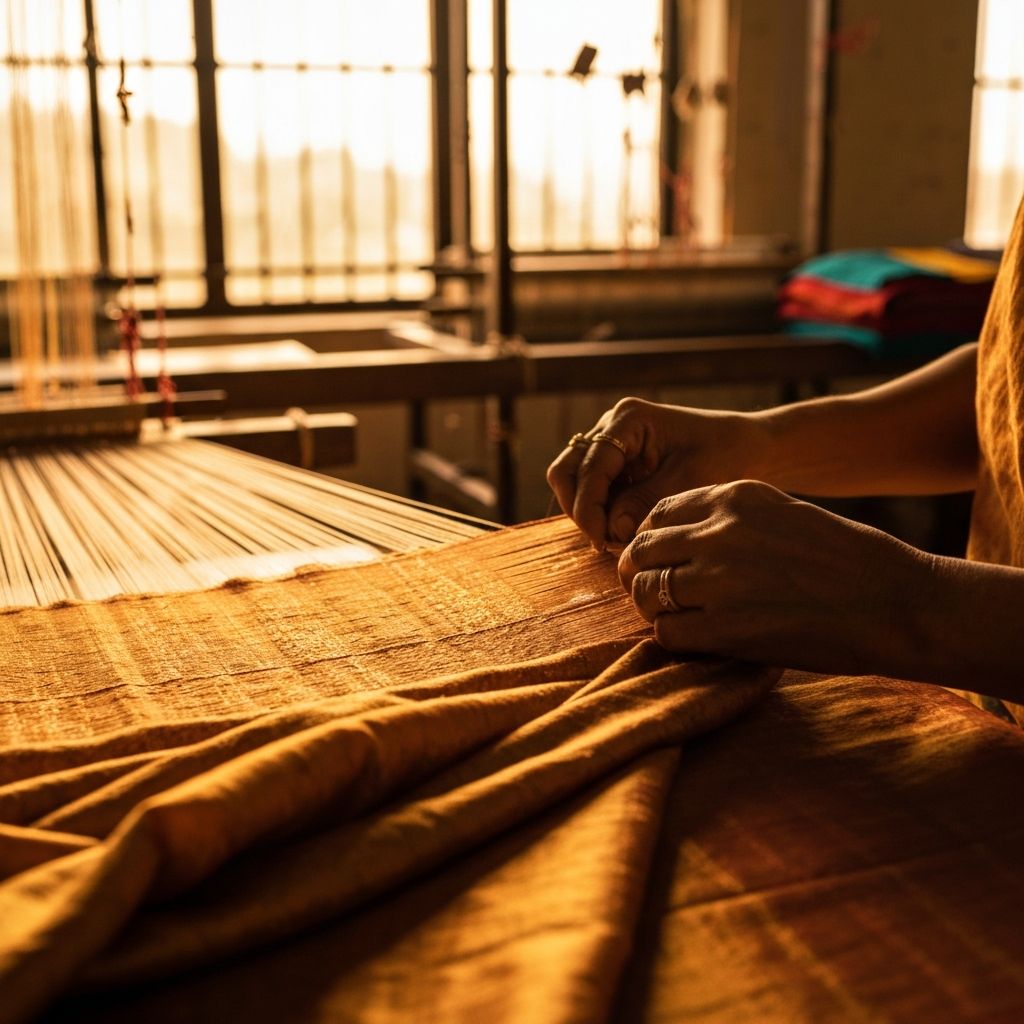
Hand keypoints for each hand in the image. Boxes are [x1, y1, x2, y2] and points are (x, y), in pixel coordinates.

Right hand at [546, 398, 763, 549]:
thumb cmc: (727, 455)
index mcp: (628, 420)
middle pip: (566, 472)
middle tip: (605, 542)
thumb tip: (610, 530)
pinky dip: (601, 514)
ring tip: (617, 540)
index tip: (602, 540)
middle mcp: (611, 427)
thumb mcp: (690, 481)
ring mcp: (610, 446)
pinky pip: (593, 492)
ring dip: (588, 514)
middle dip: (580, 509)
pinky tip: (623, 533)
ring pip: (573, 483)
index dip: (588, 507)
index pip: (589, 467)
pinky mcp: (618, 466)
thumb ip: (645, 503)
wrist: (751, 449)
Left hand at [617, 479, 932, 676]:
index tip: (653, 558)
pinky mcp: (725, 627)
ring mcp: (719, 579)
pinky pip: (667, 632)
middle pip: (642, 550)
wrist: (894, 602)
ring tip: (671, 617)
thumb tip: (677, 541)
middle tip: (647, 591)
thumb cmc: (844, 560)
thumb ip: (728, 519)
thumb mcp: (781, 513)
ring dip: (652, 607)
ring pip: (647, 591)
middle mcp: (719, 531)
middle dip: (637, 572)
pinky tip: (695, 639)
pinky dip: (672, 638)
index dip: (647, 538)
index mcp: (734, 497)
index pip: (658, 513)